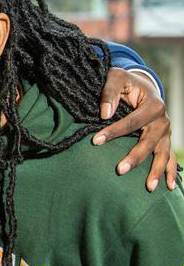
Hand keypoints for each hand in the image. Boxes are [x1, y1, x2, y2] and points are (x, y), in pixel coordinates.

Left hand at [93, 67, 176, 191]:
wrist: (143, 86)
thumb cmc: (126, 83)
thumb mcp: (116, 78)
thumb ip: (109, 92)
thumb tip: (104, 114)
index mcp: (154, 105)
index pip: (133, 122)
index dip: (114, 131)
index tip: (95, 141)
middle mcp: (163, 120)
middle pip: (149, 141)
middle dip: (135, 157)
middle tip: (119, 170)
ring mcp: (166, 132)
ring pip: (162, 153)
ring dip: (156, 171)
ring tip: (148, 187)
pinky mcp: (165, 140)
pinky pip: (170, 158)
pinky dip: (170, 172)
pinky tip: (169, 187)